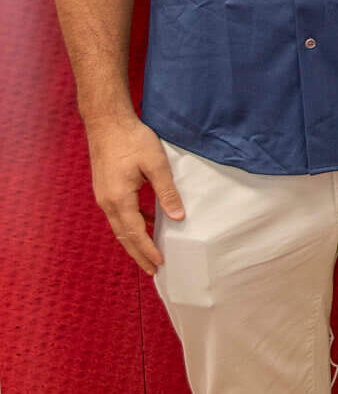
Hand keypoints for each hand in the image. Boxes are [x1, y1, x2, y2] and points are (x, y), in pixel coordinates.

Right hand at [86, 110, 181, 273]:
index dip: (148, 249)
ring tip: (149, 255)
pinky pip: (119, 214)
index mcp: (118, 199)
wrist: (107, 122)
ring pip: (120, 226)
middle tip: (153, 271)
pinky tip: (147, 224)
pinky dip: (132, 225)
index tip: (159, 264)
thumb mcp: (156, 165)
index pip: (135, 232)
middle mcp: (107, 202)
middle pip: (124, 235)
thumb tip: (178, 217)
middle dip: (139, 253)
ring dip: (134, 241)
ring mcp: (103, 196)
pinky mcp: (105, 189)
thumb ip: (167, 192)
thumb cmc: (132, 140)